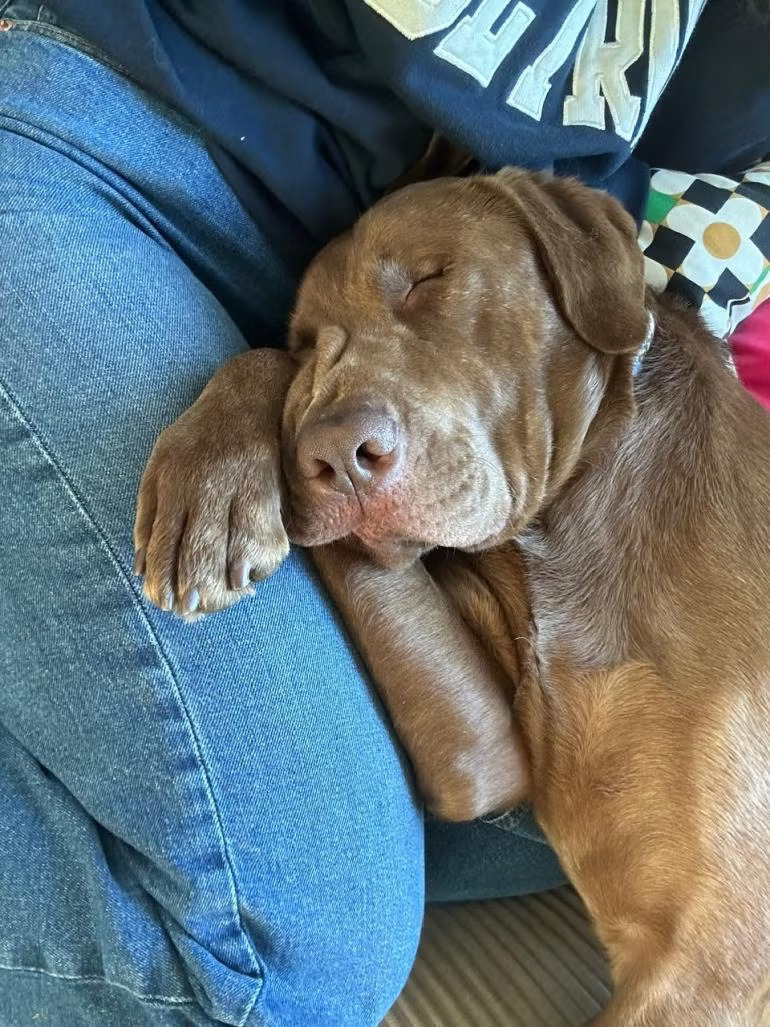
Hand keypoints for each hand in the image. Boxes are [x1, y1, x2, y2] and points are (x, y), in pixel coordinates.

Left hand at [134, 348, 295, 617]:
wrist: (253, 397)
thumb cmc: (200, 437)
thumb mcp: (160, 462)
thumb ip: (149, 515)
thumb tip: (140, 568)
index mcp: (173, 476)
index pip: (163, 537)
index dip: (161, 575)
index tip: (161, 602)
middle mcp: (207, 483)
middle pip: (198, 548)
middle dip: (192, 587)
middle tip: (188, 610)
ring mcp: (241, 487)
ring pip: (233, 549)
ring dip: (226, 584)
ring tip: (220, 599)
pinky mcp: (271, 492)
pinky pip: (266, 539)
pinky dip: (258, 564)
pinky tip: (249, 577)